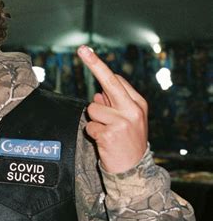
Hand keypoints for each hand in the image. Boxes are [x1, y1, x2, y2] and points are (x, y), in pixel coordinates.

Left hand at [77, 45, 147, 173]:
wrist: (134, 171)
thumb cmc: (127, 142)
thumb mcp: (127, 121)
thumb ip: (113, 106)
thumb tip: (97, 95)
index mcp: (137, 104)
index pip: (116, 79)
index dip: (99, 66)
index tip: (86, 51)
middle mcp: (132, 110)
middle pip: (109, 82)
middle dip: (95, 64)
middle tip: (82, 49)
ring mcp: (122, 122)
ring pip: (93, 108)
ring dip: (94, 120)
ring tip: (106, 132)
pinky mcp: (109, 134)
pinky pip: (89, 126)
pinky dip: (92, 133)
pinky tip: (103, 141)